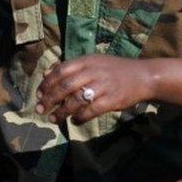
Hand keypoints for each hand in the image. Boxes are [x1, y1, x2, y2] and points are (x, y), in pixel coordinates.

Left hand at [35, 54, 154, 124]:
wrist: (143, 76)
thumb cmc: (115, 69)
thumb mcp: (93, 62)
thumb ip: (72, 67)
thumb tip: (47, 74)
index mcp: (87, 61)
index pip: (60, 70)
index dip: (47, 83)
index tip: (38, 94)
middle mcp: (93, 71)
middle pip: (65, 86)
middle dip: (50, 99)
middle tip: (41, 109)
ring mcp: (103, 85)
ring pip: (76, 100)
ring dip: (62, 111)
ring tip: (54, 119)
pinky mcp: (111, 100)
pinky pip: (91, 111)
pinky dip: (80, 117)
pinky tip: (74, 121)